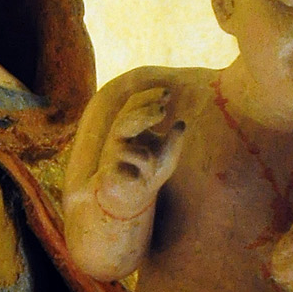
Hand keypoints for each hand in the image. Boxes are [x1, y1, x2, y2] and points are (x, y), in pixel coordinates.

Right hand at [91, 85, 184, 221]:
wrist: (132, 197)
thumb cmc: (150, 170)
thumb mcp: (167, 155)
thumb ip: (174, 141)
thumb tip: (181, 124)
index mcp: (131, 126)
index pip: (135, 105)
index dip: (149, 97)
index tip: (167, 94)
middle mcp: (119, 139)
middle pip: (125, 120)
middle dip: (143, 114)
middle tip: (162, 110)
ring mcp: (113, 158)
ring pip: (126, 151)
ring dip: (145, 158)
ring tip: (151, 164)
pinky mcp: (111, 177)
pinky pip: (119, 174)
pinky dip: (128, 175)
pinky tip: (135, 177)